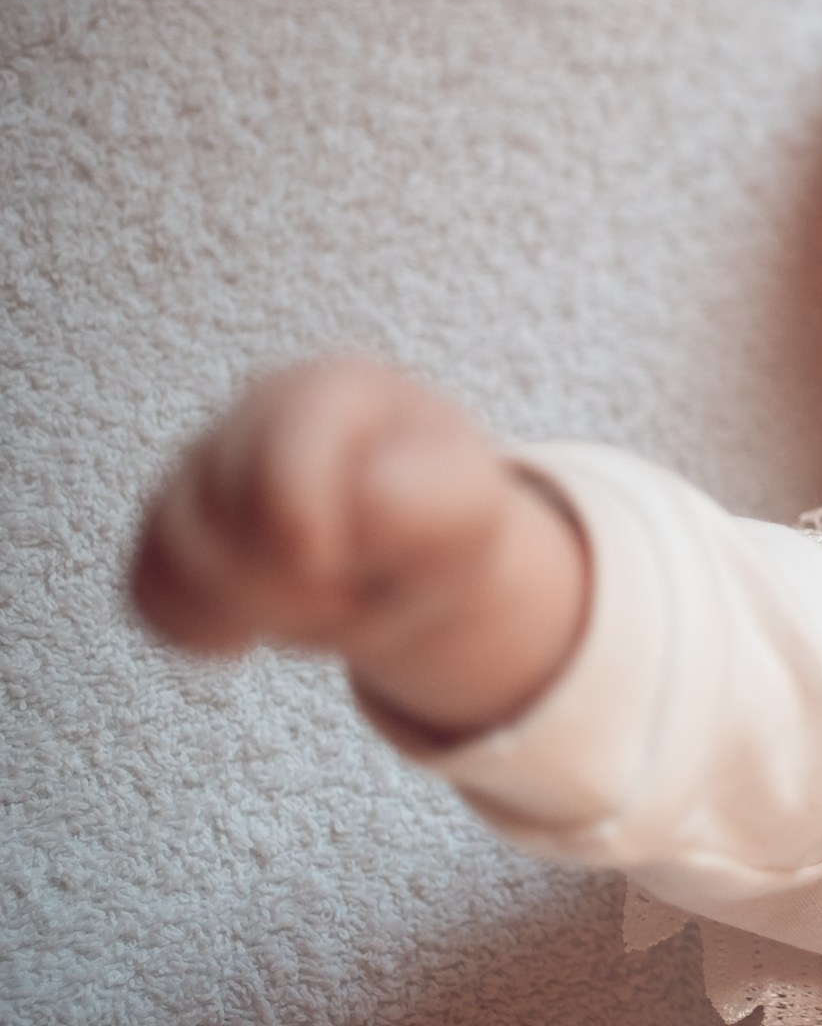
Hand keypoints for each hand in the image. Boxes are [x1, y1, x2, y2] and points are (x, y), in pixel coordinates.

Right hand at [130, 357, 588, 739]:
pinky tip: (247, 634)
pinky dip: (196, 627)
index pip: (278, 470)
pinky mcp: (172, 524)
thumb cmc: (448, 521)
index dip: (312, 546)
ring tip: (316, 610)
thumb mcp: (469, 513)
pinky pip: (148, 587)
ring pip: (174, 550)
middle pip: (218, 511)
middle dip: (287, 584)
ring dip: (249, 609)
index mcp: (335, 391)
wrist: (425, 546)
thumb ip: (423, 504)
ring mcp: (205, 464)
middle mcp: (256, 413)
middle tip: (349, 598)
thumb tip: (360, 499)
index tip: (360, 571)